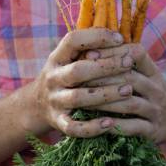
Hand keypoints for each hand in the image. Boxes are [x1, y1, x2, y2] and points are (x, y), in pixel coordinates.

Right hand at [20, 29, 134, 137]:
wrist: (36, 106)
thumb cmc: (65, 77)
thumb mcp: (69, 59)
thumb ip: (89, 49)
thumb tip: (123, 37)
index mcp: (56, 58)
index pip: (73, 41)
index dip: (97, 37)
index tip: (120, 38)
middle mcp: (53, 78)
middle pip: (77, 71)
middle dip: (106, 66)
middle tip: (129, 63)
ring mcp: (54, 101)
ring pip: (78, 98)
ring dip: (105, 94)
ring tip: (128, 90)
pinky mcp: (58, 123)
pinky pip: (74, 128)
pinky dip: (92, 127)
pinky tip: (111, 123)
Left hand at [84, 43, 165, 143]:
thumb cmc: (150, 93)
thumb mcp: (145, 74)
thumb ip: (123, 62)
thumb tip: (88, 47)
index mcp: (152, 72)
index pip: (136, 53)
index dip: (113, 51)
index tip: (88, 53)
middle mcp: (156, 89)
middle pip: (129, 78)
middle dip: (102, 77)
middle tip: (78, 79)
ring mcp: (155, 110)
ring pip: (129, 103)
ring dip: (105, 102)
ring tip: (83, 101)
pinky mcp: (152, 130)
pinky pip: (133, 127)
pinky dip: (116, 126)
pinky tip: (100, 124)